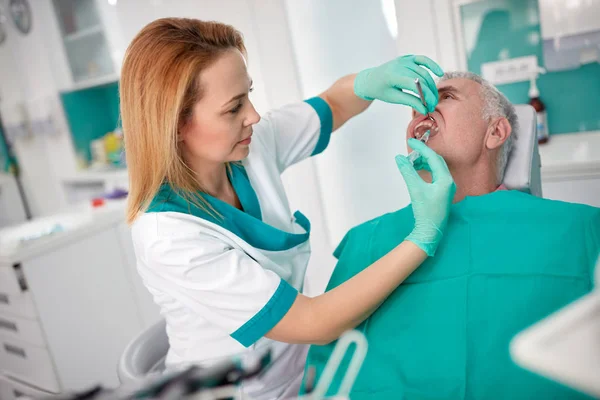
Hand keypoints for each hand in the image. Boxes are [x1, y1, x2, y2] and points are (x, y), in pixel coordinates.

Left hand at [354, 55, 443, 114]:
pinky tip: (439, 73)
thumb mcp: (393, 98)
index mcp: (393, 76)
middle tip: (432, 105)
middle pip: (422, 79)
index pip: (416, 85)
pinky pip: (423, 60)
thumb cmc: (380, 90)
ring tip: (433, 97)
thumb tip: (424, 109)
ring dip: (431, 85)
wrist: (370, 79)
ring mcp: (404, 60)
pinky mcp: (408, 58)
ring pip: (424, 72)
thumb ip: (409, 101)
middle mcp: (399, 65)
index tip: (429, 107)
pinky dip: (432, 65)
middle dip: (430, 93)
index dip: (425, 96)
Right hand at [395, 138, 455, 255]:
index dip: (421, 148)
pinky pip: (435, 175)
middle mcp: (448, 181)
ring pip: (435, 168)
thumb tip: (400, 158)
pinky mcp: (442, 193)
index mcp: (445, 179)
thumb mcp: (415, 189)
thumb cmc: (425, 211)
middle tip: (411, 150)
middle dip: (423, 154)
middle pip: (436, 161)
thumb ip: (407, 172)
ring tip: (411, 162)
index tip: (411, 142)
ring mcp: (446, 187)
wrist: (431, 231)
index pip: (433, 158)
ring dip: (424, 162)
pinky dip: (425, 170)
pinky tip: (416, 172)